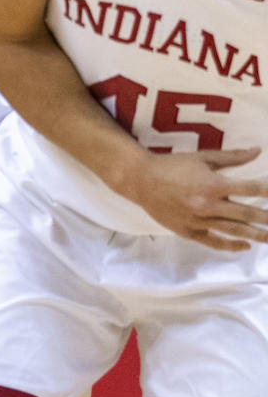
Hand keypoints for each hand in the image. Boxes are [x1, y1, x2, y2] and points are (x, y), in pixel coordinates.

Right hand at [129, 147, 267, 250]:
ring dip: (256, 235)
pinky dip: (232, 245)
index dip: (267, 191)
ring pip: (234, 231)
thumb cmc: (173, 165)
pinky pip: (215, 242)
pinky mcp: (190, 232)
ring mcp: (200, 221)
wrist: (142, 180)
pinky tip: (245, 245)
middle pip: (246, 214)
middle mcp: (208, 205)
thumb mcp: (202, 157)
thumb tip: (257, 151)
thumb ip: (232, 157)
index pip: (249, 188)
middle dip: (266, 217)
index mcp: (213, 184)